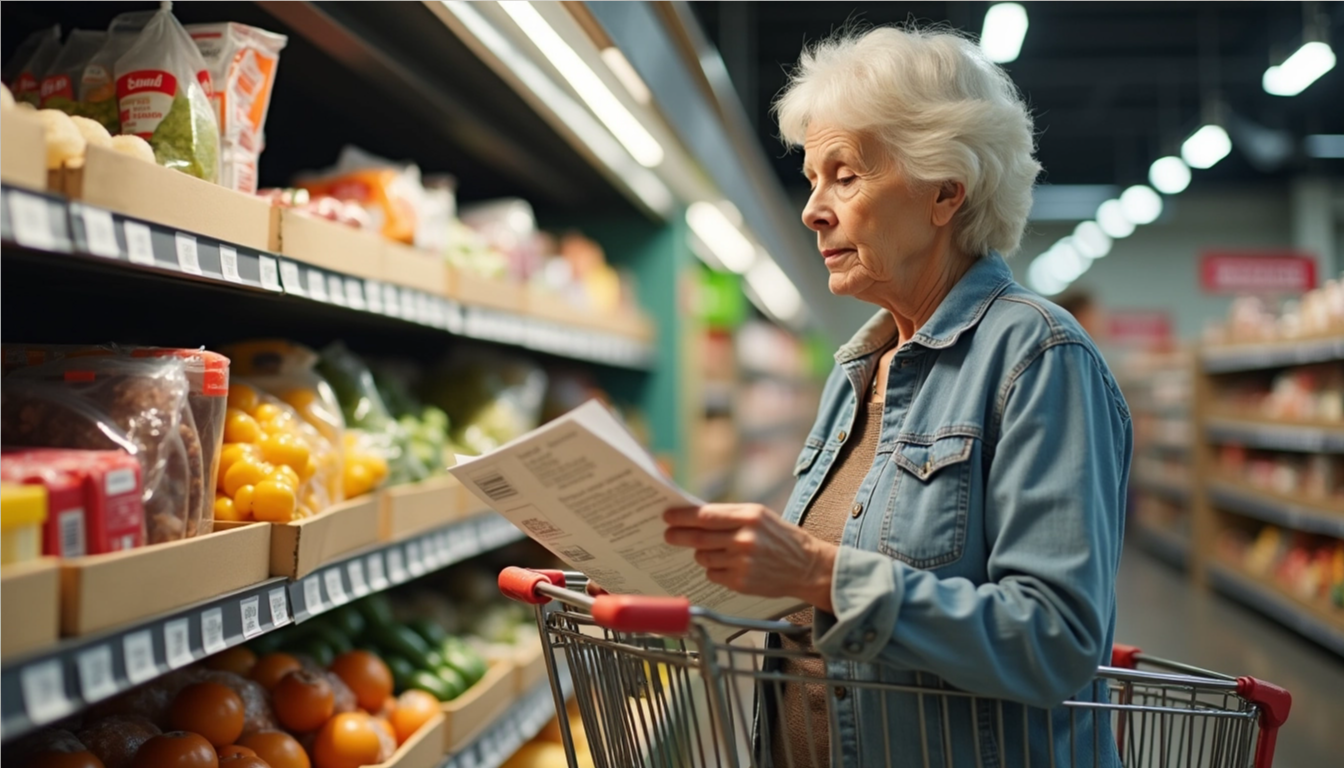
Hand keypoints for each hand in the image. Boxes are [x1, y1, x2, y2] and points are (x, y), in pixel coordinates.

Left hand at [664, 504, 836, 612]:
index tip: (668, 516)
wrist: (807, 567)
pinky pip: (713, 574)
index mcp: (749, 517)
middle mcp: (744, 539)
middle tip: (668, 534)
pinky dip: (715, 570)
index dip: (682, 516)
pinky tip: (731, 566)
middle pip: (698, 537)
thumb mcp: (760, 516)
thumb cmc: (780, 538)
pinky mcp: (741, 582)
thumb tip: (695, 515)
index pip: (705, 515)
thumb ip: (730, 515)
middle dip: (678, 535)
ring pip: (703, 557)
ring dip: (703, 554)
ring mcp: (742, 563)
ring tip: (719, 551)